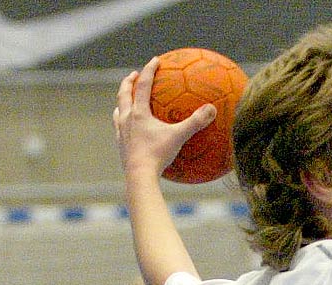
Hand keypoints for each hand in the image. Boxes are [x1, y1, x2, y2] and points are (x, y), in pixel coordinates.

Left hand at [114, 56, 216, 178]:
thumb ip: (195, 123)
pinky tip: (128, 128)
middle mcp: (127, 118)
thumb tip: (212, 109)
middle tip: (134, 74)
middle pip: (124, 93)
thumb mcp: (178, 137)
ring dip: (122, 102)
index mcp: (139, 113)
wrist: (139, 176)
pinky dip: (123, 124)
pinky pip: (120, 130)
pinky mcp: (120, 145)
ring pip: (119, 110)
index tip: (155, 60)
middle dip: (129, 81)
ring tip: (126, 101)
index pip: (143, 85)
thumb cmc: (158, 155)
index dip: (149, 70)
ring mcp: (122, 132)